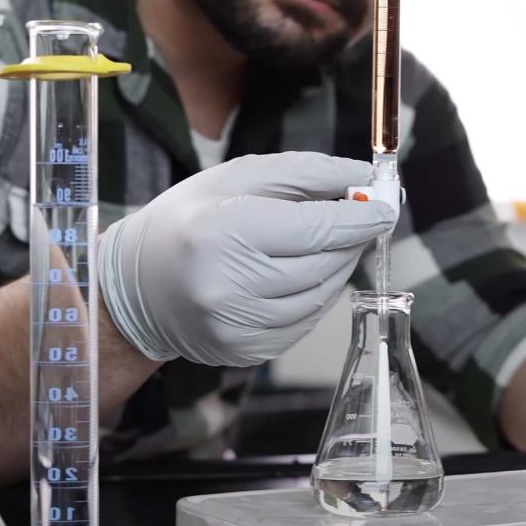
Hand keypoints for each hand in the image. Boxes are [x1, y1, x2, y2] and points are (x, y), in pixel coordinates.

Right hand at [98, 151, 394, 366]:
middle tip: (360, 217)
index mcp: (224, 231)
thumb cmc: (188, 219)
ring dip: (336, 267)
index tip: (388, 205)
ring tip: (322, 243)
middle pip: (326, 264)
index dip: (361, 218)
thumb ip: (305, 174)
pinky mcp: (245, 352)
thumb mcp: (237, 178)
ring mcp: (237, 327)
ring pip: (322, 297)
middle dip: (352, 239)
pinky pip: (305, 322)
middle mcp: (229, 286)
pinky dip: (315, 294)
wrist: (137, 285)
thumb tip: (364, 180)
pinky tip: (297, 274)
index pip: (316, 228)